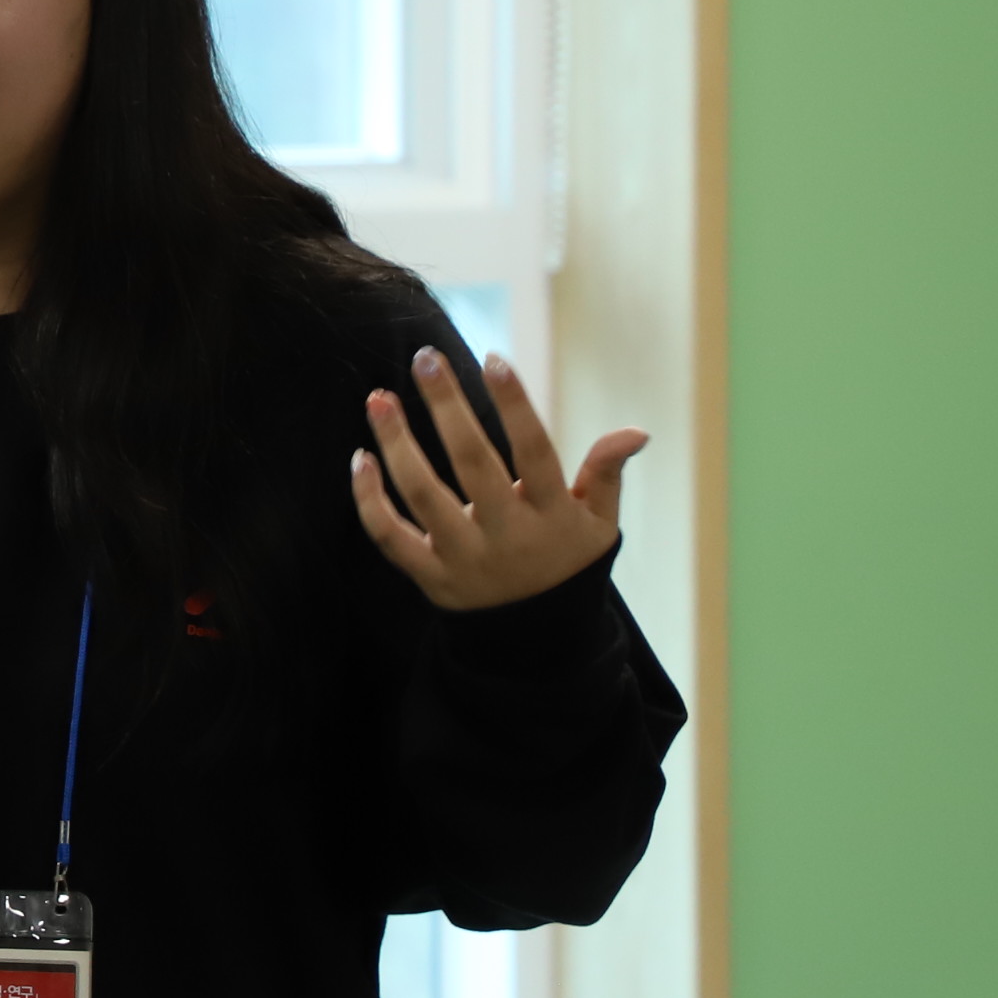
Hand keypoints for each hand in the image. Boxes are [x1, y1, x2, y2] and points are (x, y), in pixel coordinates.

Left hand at [350, 346, 646, 611]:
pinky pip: (390, 537)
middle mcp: (506, 536)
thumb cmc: (568, 562)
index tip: (493, 358)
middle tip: (425, 359)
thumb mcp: (599, 523)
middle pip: (472, 463)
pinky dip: (369, 500)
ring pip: (422, 494)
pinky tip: (360, 459)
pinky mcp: (431, 577)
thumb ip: (607, 473)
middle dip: (446, 407)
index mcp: (552, 515)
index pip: (534, 452)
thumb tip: (636, 432)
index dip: (516, 404)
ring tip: (378, 398)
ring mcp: (465, 558)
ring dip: (395, 443)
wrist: (537, 638)